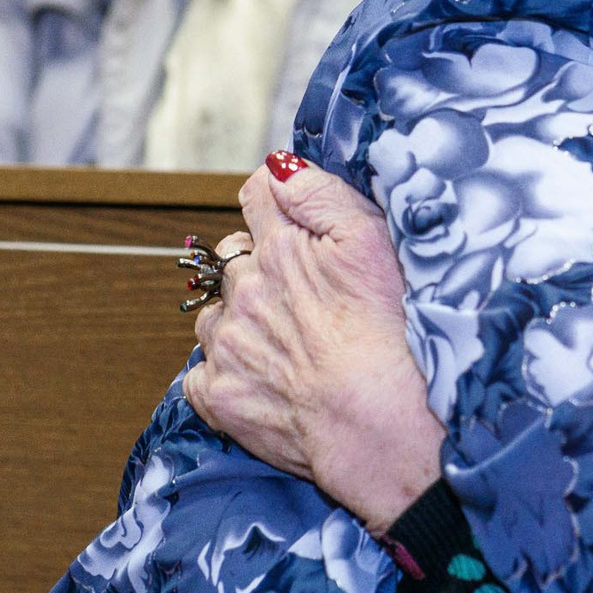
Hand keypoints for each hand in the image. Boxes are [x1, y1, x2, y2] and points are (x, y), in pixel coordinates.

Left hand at [184, 156, 443, 529]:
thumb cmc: (391, 336)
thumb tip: (277, 166)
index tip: (288, 222)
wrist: (380, 425)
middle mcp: (244, 289)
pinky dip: (225, 374)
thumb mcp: (372, 243)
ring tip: (286, 348)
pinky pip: (201, 372)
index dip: (274, 204)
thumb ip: (320, 193)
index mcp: (281, 246)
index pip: (257, 196)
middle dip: (257, 267)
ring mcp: (226, 344)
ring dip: (237, 322)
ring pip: (213, 315)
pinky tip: (266, 382)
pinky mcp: (217, 394)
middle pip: (232, 256)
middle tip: (300, 301)